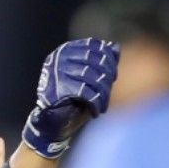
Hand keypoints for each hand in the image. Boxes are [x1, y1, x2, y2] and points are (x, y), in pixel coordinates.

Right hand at [20, 38, 118, 158]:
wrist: (53, 121)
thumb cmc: (72, 98)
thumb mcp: (88, 76)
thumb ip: (100, 61)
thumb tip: (116, 47)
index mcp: (66, 50)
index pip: (93, 46)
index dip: (108, 59)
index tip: (113, 75)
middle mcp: (60, 58)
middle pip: (95, 61)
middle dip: (107, 77)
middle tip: (109, 91)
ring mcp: (57, 73)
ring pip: (92, 77)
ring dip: (103, 93)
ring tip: (103, 103)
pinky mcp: (58, 89)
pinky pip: (86, 93)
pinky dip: (95, 103)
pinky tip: (97, 110)